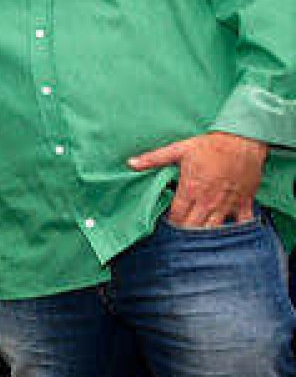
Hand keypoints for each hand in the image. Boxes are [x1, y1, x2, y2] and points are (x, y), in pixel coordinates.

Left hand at [128, 131, 266, 227]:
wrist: (243, 140)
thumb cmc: (210, 145)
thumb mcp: (179, 149)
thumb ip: (153, 159)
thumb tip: (130, 163)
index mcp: (191, 189)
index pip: (176, 217)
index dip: (170, 223)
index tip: (167, 222)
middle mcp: (208, 201)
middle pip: (193, 227)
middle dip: (185, 231)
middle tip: (181, 231)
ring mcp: (227, 204)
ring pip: (215, 230)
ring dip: (206, 235)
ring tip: (198, 236)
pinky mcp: (244, 202)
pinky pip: (242, 224)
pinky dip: (236, 231)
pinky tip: (229, 233)